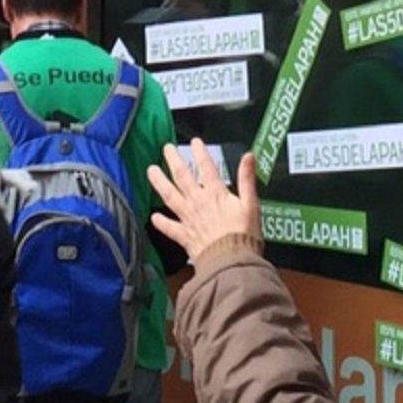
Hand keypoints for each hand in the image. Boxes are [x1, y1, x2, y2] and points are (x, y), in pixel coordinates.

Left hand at [146, 139, 259, 262]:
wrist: (231, 261)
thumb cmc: (244, 235)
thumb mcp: (251, 204)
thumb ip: (247, 179)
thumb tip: (249, 156)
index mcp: (216, 193)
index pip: (206, 167)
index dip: (200, 152)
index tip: (195, 141)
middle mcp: (198, 202)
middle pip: (183, 177)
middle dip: (174, 160)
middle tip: (166, 148)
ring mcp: (189, 218)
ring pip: (170, 196)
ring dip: (159, 182)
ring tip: (151, 171)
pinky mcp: (185, 236)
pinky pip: (170, 228)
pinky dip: (161, 223)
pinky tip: (153, 218)